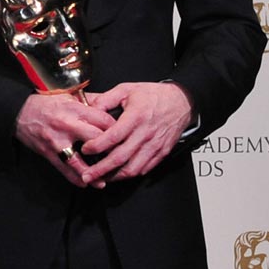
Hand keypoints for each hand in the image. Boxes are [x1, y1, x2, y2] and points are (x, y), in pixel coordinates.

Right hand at [15, 91, 113, 186]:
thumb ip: (90, 101)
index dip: (117, 128)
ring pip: (79, 160)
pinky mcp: (47, 152)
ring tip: (104, 180)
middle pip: (96, 139)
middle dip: (110, 149)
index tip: (125, 135)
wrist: (17, 112)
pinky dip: (75, 178)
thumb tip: (112, 105)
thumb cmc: (45, 103)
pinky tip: (86, 183)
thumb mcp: (68, 96)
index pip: (104, 120)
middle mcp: (66, 125)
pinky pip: (63, 169)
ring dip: (93, 172)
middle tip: (121, 156)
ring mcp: (56, 141)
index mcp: (74, 109)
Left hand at [78, 81, 193, 184]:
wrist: (182, 101)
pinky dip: (130, 174)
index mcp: (136, 117)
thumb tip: (87, 106)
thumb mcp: (127, 89)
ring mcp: (155, 145)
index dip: (96, 146)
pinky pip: (145, 169)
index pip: (113, 137)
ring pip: (133, 168)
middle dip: (100, 170)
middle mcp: (146, 134)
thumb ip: (105, 99)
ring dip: (114, 177)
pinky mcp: (162, 152)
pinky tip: (118, 174)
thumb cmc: (154, 95)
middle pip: (120, 158)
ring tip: (100, 179)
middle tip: (86, 176)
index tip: (85, 149)